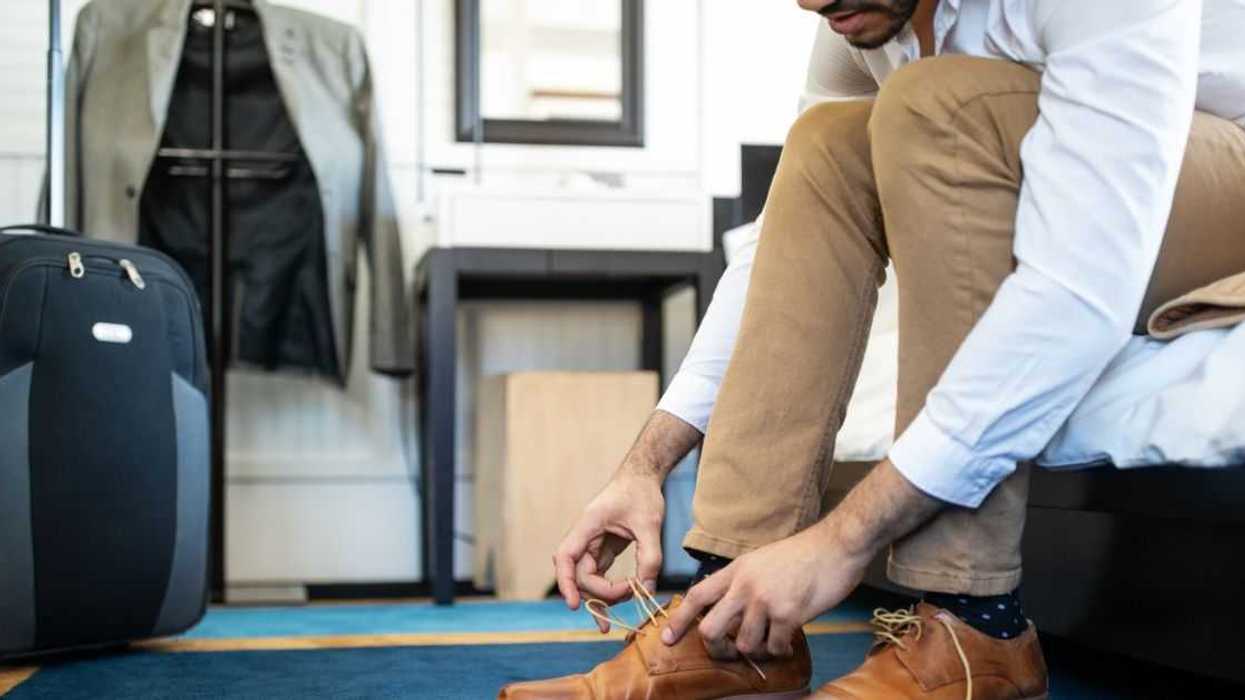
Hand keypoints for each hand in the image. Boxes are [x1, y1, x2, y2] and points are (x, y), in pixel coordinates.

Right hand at [554, 466, 665, 629]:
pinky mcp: (602, 549)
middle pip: (579, 575)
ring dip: (605, 595)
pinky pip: (599, 576)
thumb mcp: (650, 524)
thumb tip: (646, 591)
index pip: (565, 557)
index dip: (565, 583)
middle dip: (602, 592)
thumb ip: (650, 557)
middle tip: (632, 593)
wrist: (642, 476)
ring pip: (588, 579)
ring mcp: (592, 545)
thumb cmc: (642, 493)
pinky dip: (610, 589)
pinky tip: (623, 597)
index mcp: (588, 525)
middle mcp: (584, 537)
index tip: (574, 606)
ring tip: (632, 597)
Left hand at [661, 523, 870, 658]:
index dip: (679, 619)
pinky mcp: (788, 614)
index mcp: (736, 570)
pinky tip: (788, 641)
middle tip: (730, 653)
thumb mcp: (760, 560)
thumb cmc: (803, 554)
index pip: (697, 595)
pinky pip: (774, 647)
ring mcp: (765, 600)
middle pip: (710, 629)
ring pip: (744, 644)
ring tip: (771, 642)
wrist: (836, 546)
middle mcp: (745, 585)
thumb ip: (742, 582)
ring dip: (757, 651)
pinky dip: (780, 650)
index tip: (667, 638)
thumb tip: (730, 610)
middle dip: (717, 650)